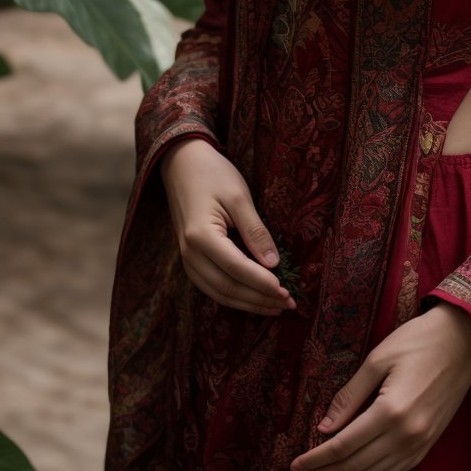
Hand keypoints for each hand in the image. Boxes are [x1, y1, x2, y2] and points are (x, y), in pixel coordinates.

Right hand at [159, 138, 296, 316]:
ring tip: (276, 306)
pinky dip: (234, 295)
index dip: (263, 284)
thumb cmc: (212, 174)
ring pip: (218, 293)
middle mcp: (189, 253)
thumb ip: (256, 231)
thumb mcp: (239, 197)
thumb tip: (273, 264)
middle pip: (227, 288)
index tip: (287, 293)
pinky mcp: (190, 259)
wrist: (182, 164)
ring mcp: (186, 258)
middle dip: (259, 299)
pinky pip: (211, 286)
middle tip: (289, 304)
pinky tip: (254, 296)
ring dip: (248, 303)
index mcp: (201, 235)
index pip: (236, 269)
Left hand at [289, 303, 470, 470]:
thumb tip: (323, 428)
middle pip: (356, 467)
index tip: (294, 465)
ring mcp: (420, 444)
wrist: (464, 341)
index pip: (343, 446)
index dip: (316, 459)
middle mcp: (407, 435)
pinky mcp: (428, 445)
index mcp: (391, 412)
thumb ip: (349, 396)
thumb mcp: (377, 360)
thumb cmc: (418, 341)